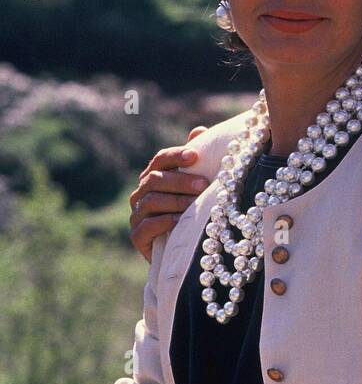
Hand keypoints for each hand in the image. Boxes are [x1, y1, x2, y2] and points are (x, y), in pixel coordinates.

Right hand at [129, 126, 209, 260]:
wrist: (183, 252)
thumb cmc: (192, 213)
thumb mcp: (198, 187)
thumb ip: (196, 161)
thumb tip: (198, 130)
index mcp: (154, 177)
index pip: (160, 160)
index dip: (176, 156)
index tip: (195, 156)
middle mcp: (140, 194)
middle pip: (155, 179)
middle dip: (180, 181)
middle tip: (203, 185)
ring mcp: (136, 215)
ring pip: (152, 201)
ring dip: (176, 201)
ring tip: (196, 204)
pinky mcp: (137, 237)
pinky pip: (147, 226)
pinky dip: (165, 222)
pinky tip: (181, 222)